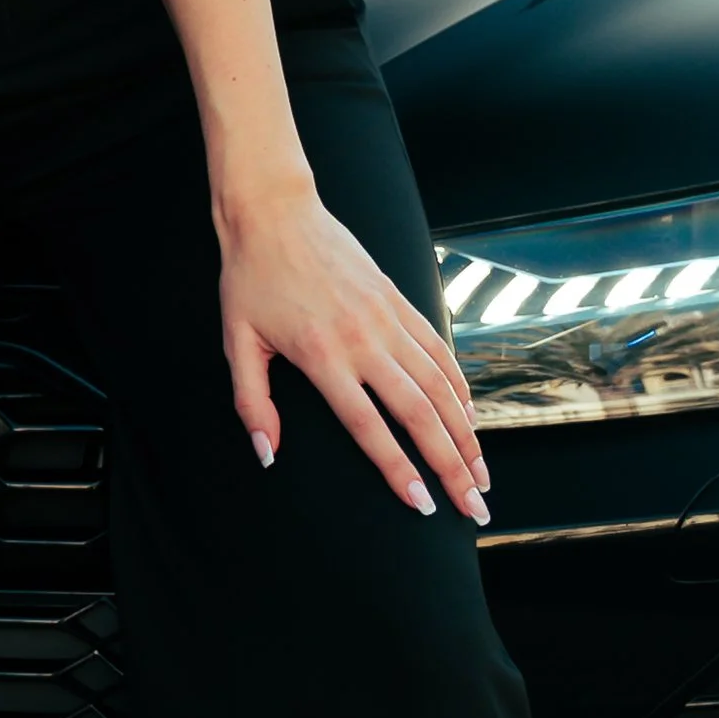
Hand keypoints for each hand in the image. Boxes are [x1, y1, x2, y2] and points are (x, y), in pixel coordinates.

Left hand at [219, 181, 487, 521]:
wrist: (274, 210)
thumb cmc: (250, 278)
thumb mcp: (236, 341)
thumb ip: (251, 403)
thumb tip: (266, 453)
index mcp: (322, 356)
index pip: (369, 427)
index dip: (399, 469)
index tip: (424, 505)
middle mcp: (363, 340)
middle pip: (420, 414)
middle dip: (451, 466)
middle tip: (474, 507)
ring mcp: (387, 317)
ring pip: (440, 385)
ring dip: (466, 434)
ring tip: (482, 473)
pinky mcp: (398, 299)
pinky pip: (438, 349)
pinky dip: (459, 386)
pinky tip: (470, 417)